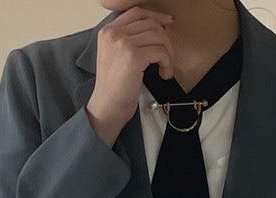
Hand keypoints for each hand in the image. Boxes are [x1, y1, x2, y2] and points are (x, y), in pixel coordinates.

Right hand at [87, 5, 174, 143]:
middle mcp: (114, 33)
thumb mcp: (116, 56)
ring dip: (168, 53)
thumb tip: (157, 29)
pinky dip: (167, 63)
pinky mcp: (133, 57)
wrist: (107, 107)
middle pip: (150, 23)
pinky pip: (160, 52)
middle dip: (165, 39)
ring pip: (158, 36)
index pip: (137, 12)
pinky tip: (164, 74)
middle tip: (167, 56)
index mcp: (108, 31)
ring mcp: (123, 43)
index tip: (167, 23)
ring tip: (165, 68)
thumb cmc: (115, 88)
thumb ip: (129, 40)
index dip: (155, 16)